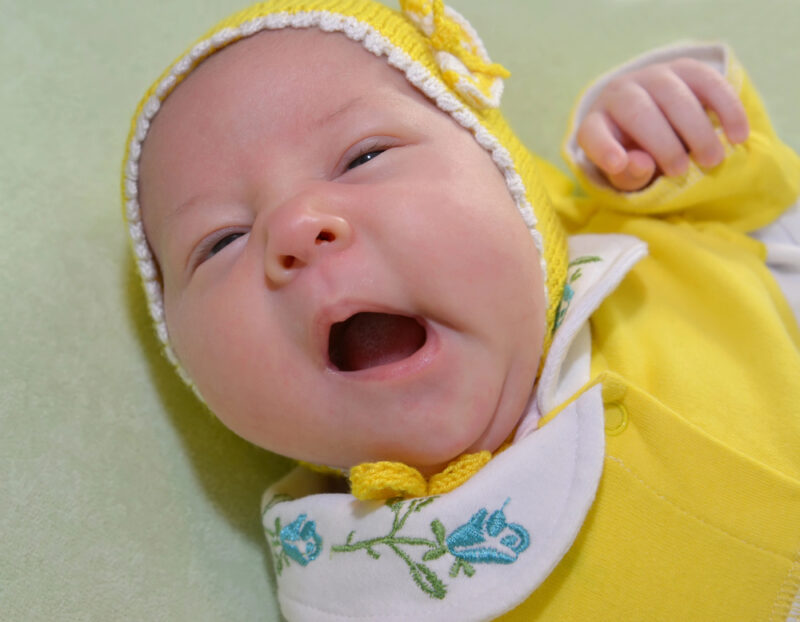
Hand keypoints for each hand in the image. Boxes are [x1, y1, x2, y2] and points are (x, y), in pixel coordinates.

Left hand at [577, 57, 749, 190]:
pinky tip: (738, 136)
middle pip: (638, 111)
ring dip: (697, 129)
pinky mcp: (686, 69)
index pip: (593, 133)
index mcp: (597, 124)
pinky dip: (726, 109)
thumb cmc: (636, 157)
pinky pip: (708, 82)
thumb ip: (629, 175)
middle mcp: (620, 93)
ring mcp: (653, 76)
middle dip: (662, 144)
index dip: (604, 148)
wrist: (657, 123)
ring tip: (713, 160)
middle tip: (681, 172)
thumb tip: (641, 163)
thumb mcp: (628, 174)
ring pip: (674, 94)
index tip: (618, 164)